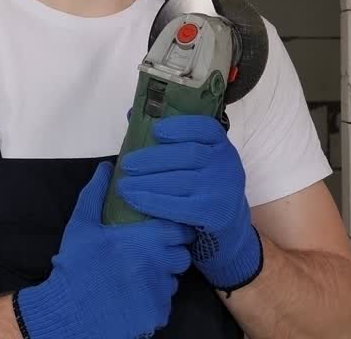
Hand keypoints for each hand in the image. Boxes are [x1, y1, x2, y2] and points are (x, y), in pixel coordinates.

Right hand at [14, 162, 194, 338]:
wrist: (69, 310)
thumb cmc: (76, 264)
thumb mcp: (82, 225)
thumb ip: (96, 193)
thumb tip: (105, 167)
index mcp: (148, 239)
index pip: (182, 230)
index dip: (176, 230)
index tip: (164, 231)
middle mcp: (161, 264)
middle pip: (183, 256)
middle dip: (172, 254)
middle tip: (151, 254)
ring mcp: (161, 292)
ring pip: (174, 281)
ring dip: (163, 278)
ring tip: (139, 276)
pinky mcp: (157, 314)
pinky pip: (164, 304)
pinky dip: (153, 301)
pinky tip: (134, 297)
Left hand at [116, 115, 263, 292]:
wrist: (228, 235)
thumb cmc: (203, 193)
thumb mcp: (196, 165)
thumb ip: (171, 142)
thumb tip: (132, 115)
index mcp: (221, 146)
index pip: (205, 128)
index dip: (180, 127)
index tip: (155, 131)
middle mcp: (227, 164)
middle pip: (188, 154)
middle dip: (152, 159)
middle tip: (126, 164)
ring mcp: (224, 189)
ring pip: (180, 180)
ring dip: (146, 182)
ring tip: (123, 185)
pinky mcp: (215, 213)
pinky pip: (178, 205)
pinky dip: (152, 202)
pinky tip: (133, 199)